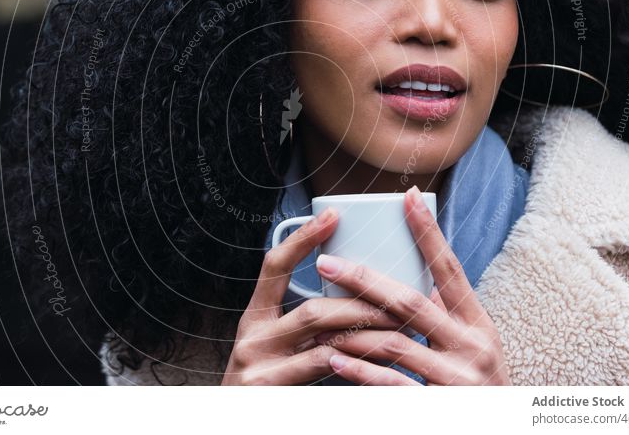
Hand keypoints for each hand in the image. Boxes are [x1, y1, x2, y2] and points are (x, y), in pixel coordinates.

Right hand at [221, 207, 405, 384]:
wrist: (230, 426)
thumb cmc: (266, 387)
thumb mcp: (276, 349)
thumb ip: (304, 327)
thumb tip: (355, 298)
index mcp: (255, 319)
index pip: (274, 266)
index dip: (302, 238)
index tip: (332, 215)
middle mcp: (252, 337)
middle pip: (312, 308)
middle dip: (360, 300)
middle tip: (397, 296)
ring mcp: (257, 364)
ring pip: (321, 337)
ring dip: (366, 330)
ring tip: (398, 325)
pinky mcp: (266, 388)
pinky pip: (320, 368)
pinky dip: (354, 360)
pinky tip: (377, 358)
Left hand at [312, 185, 510, 385]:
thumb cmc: (483, 388)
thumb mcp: (477, 347)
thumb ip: (448, 315)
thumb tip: (420, 274)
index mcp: (478, 324)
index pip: (450, 269)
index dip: (428, 233)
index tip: (407, 198)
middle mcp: (472, 347)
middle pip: (411, 304)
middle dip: (365, 280)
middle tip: (326, 263)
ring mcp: (458, 380)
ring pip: (396, 344)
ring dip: (353, 331)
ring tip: (320, 321)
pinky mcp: (440, 409)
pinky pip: (394, 386)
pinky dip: (361, 373)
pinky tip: (335, 362)